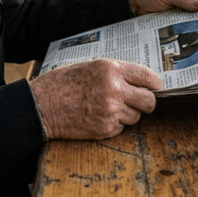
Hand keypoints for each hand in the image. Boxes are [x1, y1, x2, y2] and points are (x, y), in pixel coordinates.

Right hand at [30, 59, 161, 139]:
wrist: (41, 106)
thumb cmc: (62, 84)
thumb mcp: (89, 67)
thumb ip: (114, 73)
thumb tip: (138, 82)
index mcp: (111, 69)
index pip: (147, 76)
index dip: (155, 84)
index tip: (156, 87)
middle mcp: (114, 89)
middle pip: (148, 101)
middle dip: (146, 103)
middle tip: (138, 103)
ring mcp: (111, 110)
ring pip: (135, 117)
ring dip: (126, 115)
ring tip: (107, 109)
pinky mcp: (105, 128)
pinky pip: (121, 128)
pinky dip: (113, 125)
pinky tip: (97, 117)